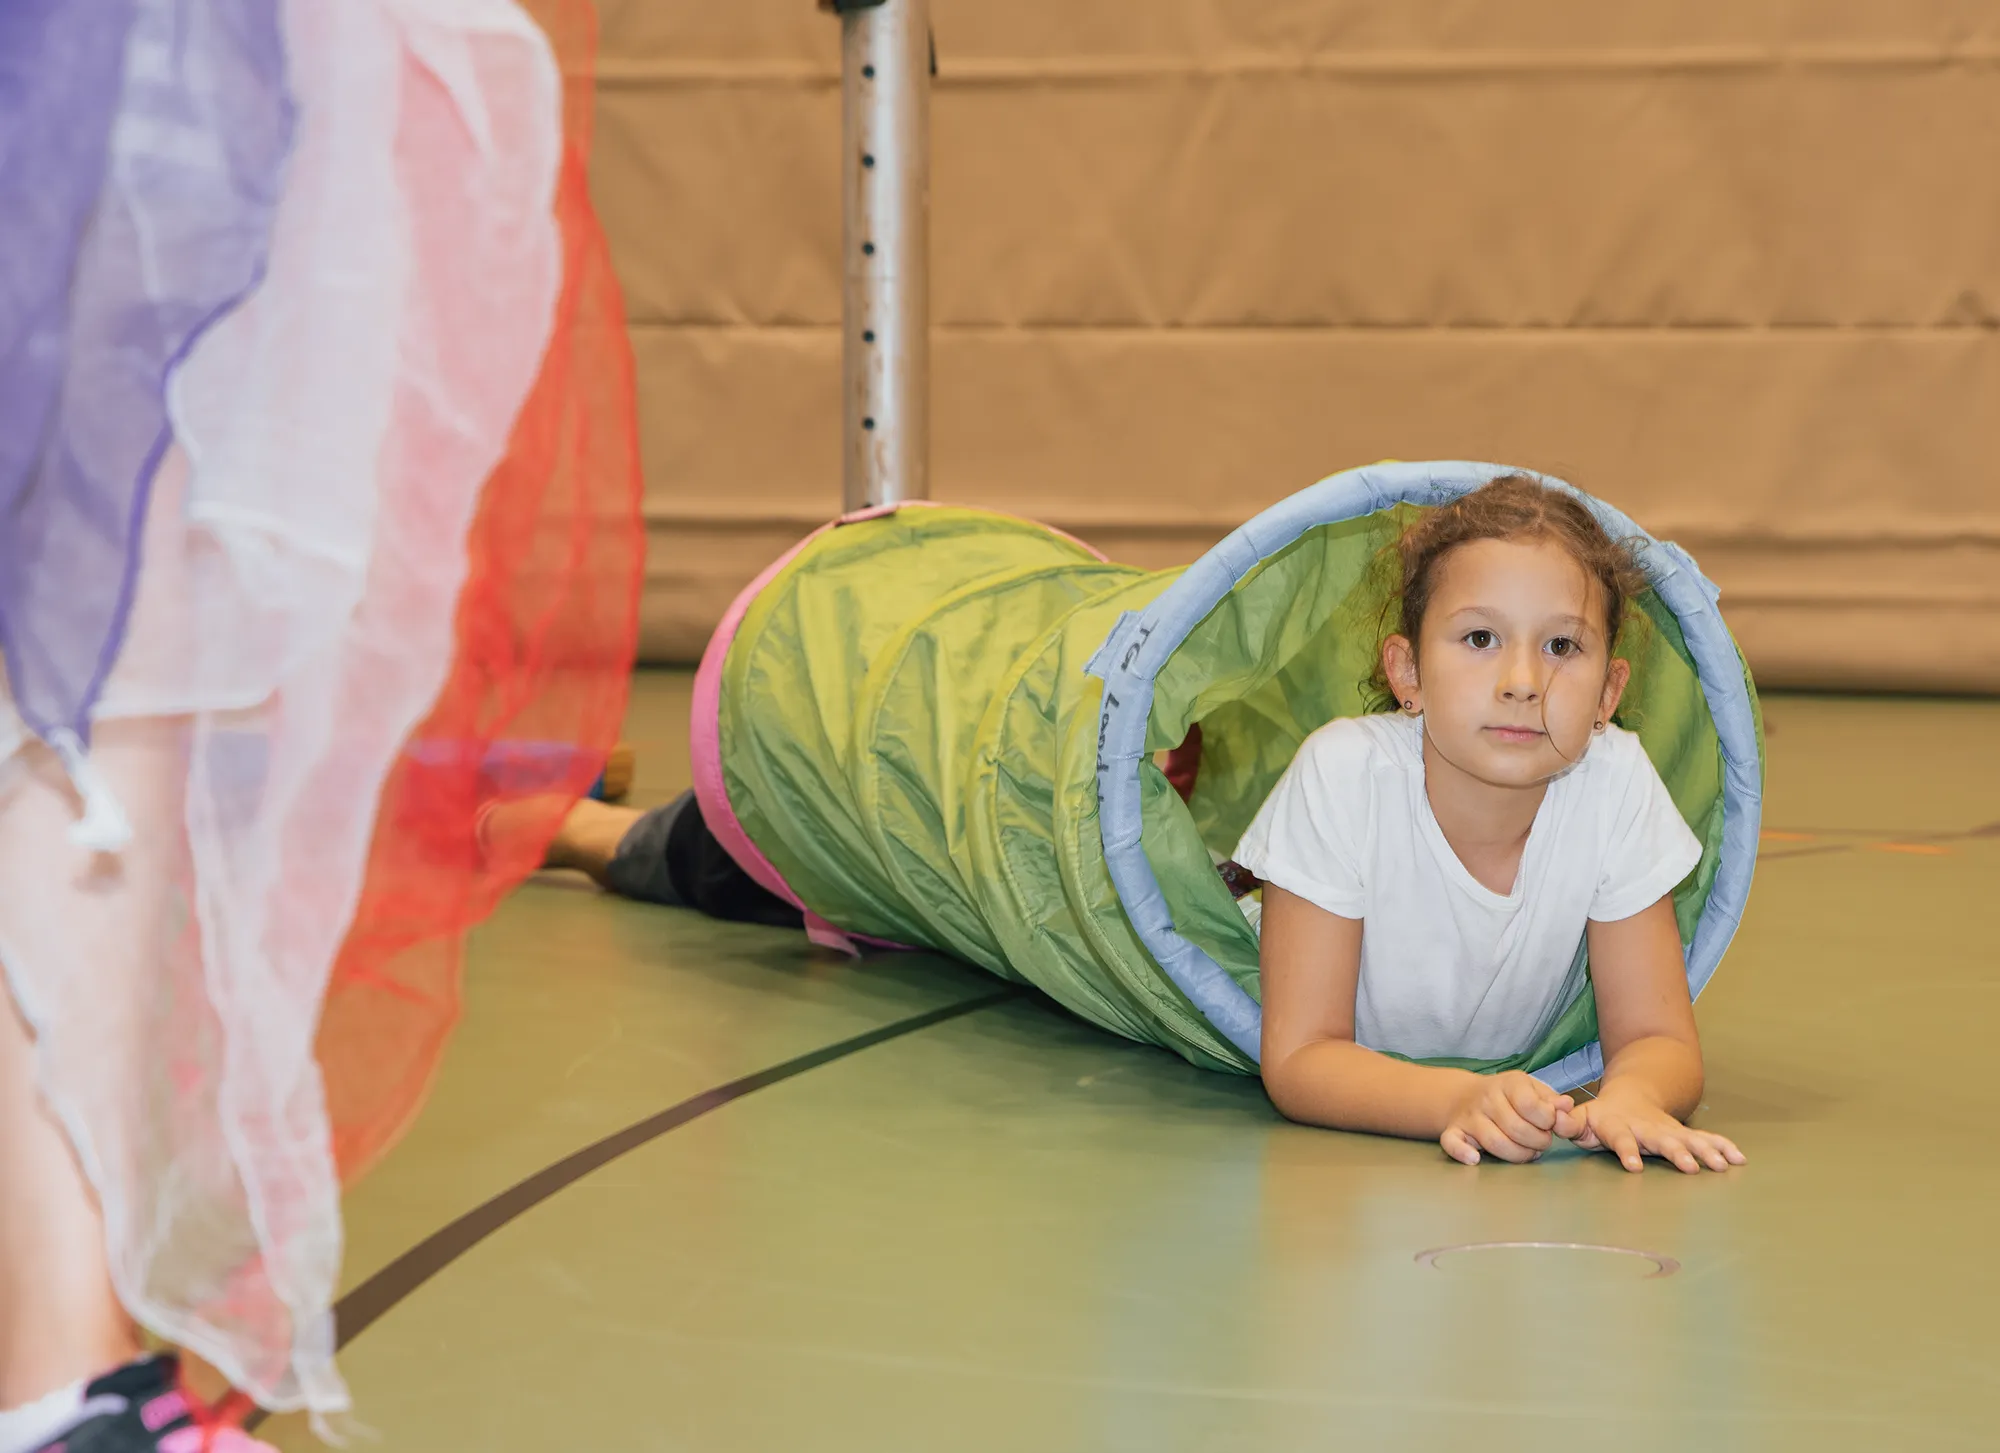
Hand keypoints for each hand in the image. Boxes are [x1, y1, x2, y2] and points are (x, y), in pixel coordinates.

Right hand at [1439, 1071, 1573, 1165]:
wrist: (1466, 1096)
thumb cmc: (1509, 1096)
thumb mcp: (1533, 1089)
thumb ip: (1551, 1100)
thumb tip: (1567, 1106)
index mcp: (1508, 1084)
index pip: (1530, 1105)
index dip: (1547, 1121)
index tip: (1550, 1124)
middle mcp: (1486, 1098)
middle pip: (1516, 1129)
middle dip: (1538, 1142)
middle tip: (1542, 1143)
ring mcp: (1469, 1116)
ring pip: (1495, 1142)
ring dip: (1518, 1155)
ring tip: (1527, 1152)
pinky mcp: (1453, 1130)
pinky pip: (1452, 1143)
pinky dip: (1462, 1152)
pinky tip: (1475, 1159)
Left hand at [1557, 1091, 1744, 1173]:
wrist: (1630, 1097)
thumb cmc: (1599, 1117)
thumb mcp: (1579, 1118)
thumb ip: (1568, 1122)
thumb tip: (1555, 1120)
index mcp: (1619, 1125)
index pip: (1621, 1138)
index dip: (1627, 1150)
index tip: (1634, 1166)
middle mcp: (1647, 1128)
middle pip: (1662, 1140)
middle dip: (1676, 1153)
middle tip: (1689, 1167)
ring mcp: (1668, 1130)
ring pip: (1689, 1139)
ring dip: (1705, 1151)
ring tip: (1722, 1166)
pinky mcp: (1684, 1134)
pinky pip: (1706, 1140)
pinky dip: (1722, 1147)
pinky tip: (1739, 1158)